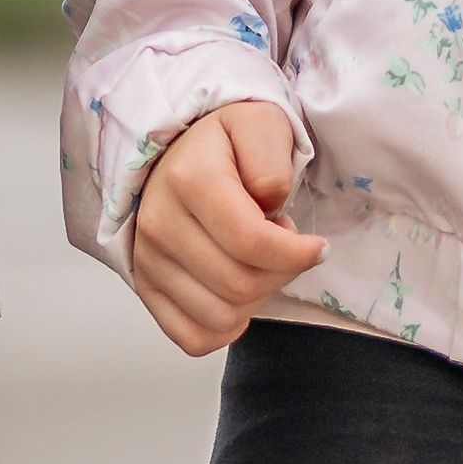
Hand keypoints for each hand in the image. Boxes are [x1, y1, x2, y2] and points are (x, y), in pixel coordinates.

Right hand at [122, 101, 321, 354]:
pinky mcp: (145, 288)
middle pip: (240, 285)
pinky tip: (236, 295)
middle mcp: (159, 224)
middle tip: (283, 246)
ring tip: (256, 263)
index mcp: (190, 180)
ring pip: (220, 317)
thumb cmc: (225, 144)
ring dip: (256, 299)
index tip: (316, 245)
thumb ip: (272, 161)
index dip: (297, 254)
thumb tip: (269, 208)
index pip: (252, 243)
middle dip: (281, 273)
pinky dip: (224, 328)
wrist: (175, 154)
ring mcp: (147, 261)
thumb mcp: (260, 126)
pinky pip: (192, 337)